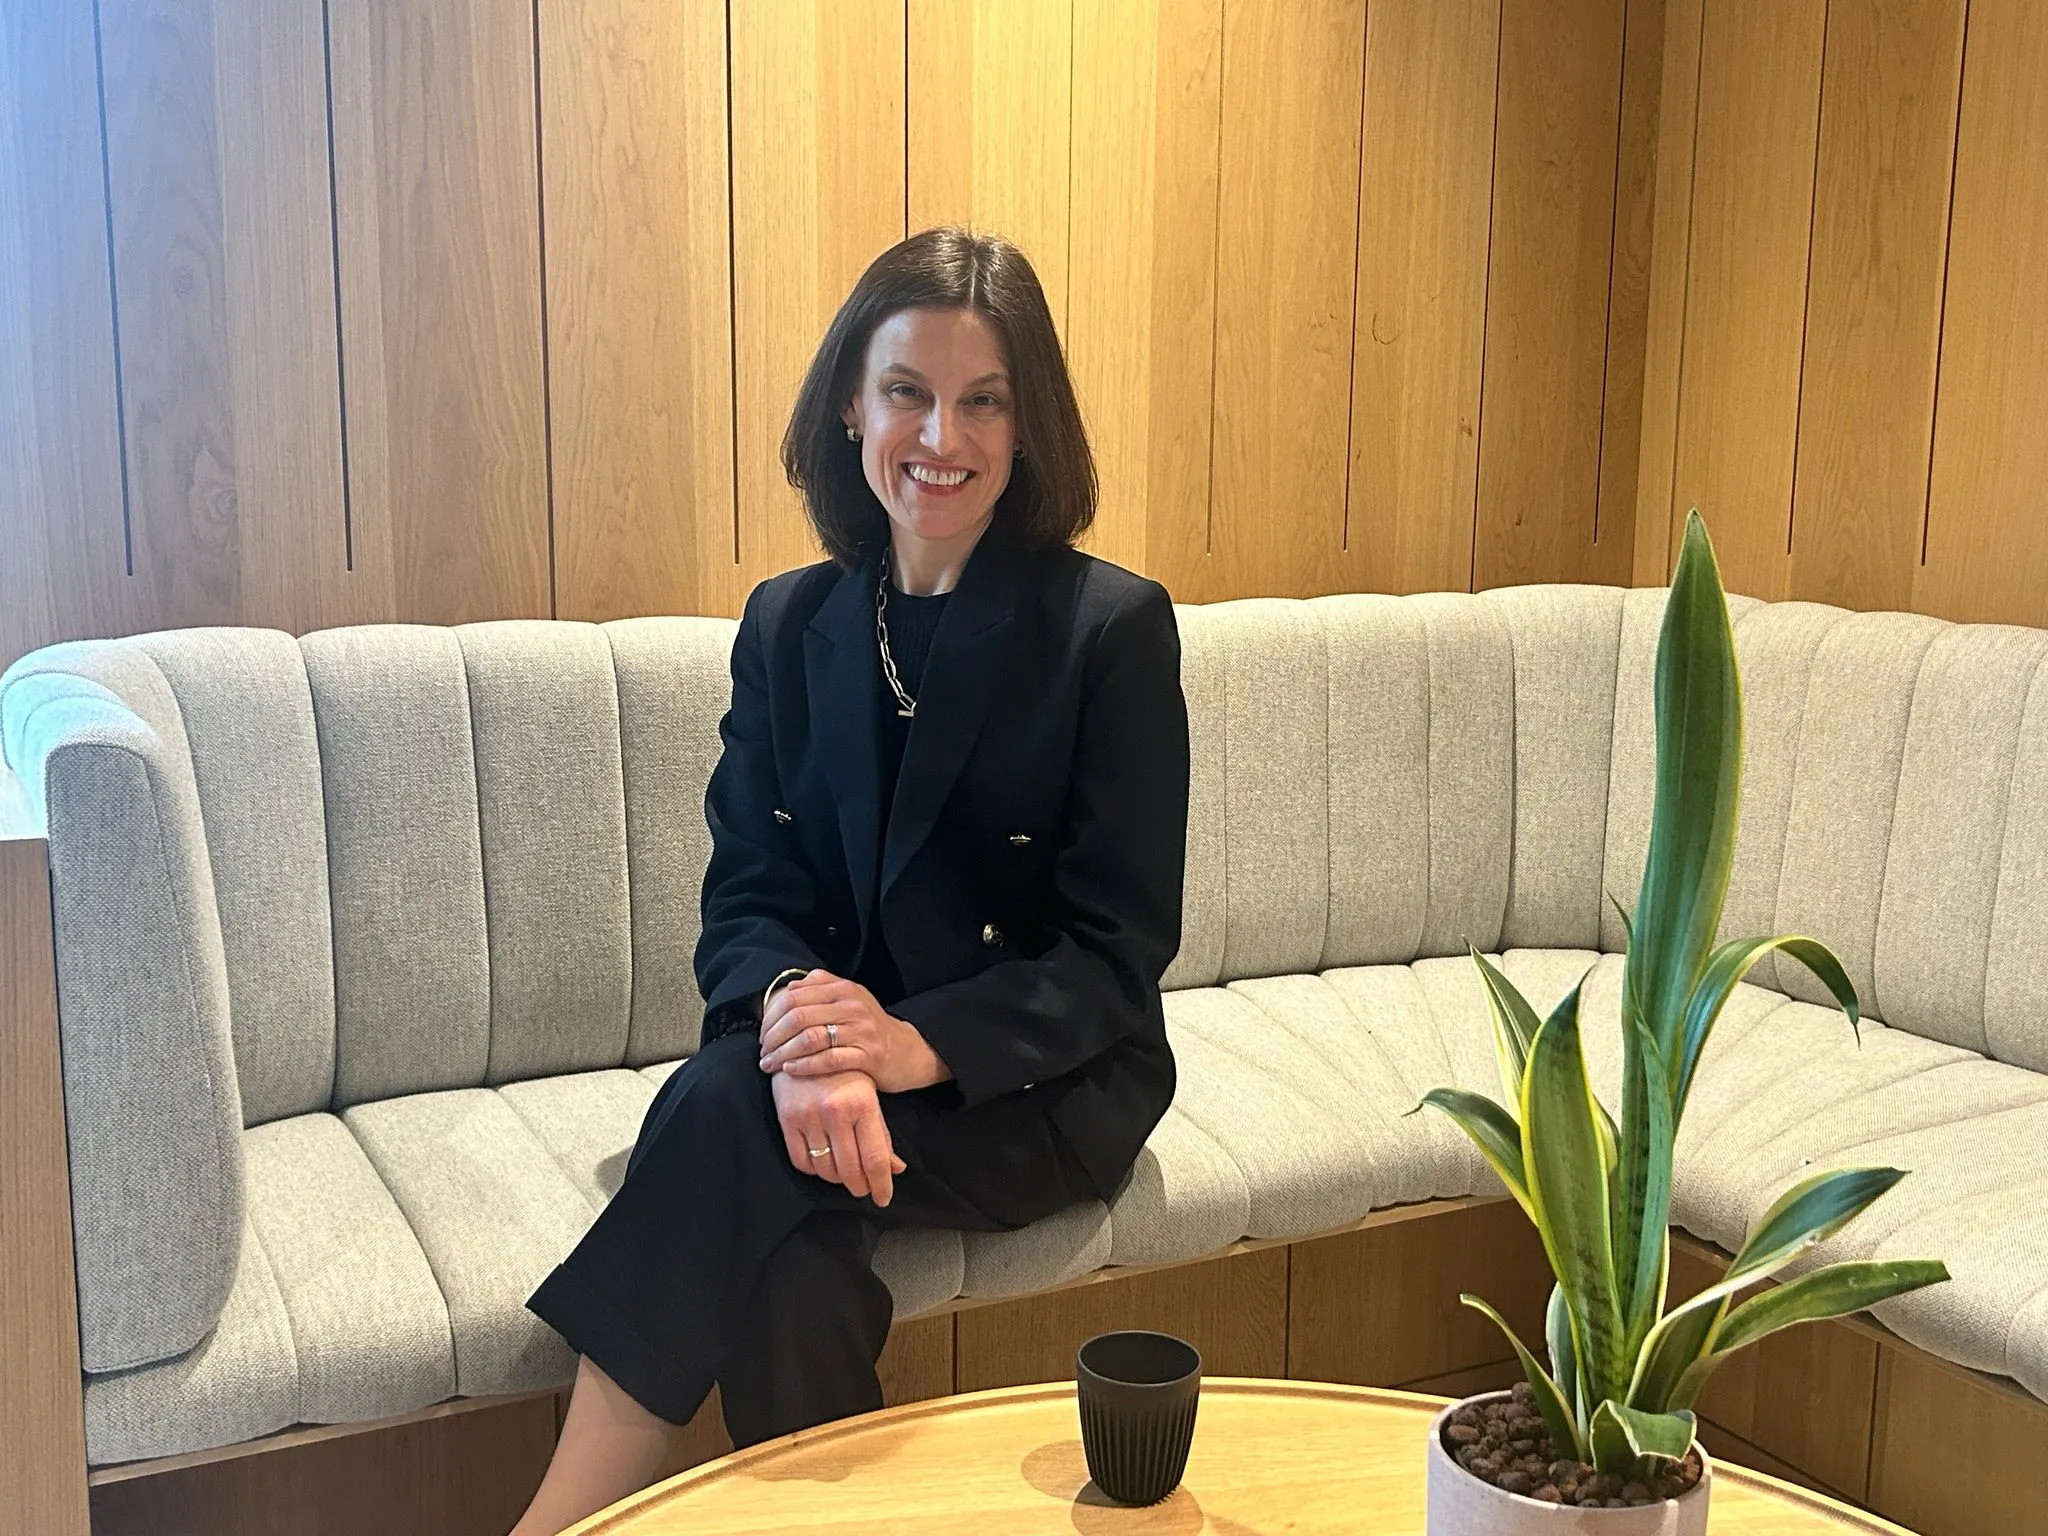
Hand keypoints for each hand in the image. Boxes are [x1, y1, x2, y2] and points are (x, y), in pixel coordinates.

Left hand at [759, 970, 950, 1092]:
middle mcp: (852, 1006)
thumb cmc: (869, 1027)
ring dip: (783, 1053)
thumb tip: (789, 988)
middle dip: (772, 1037)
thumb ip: (821, 987)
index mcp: (843, 989)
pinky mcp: (868, 1056)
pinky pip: (829, 1060)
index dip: (771, 1016)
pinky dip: (804, 1065)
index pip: (794, 997)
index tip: (762, 1034)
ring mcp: (861, 1031)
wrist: (906, 1051)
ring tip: (769, 1065)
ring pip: (810, 1039)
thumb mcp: (849, 999)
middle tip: (762, 1052)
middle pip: (798, 1017)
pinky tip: (790, 1070)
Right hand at [771, 1066, 905, 1205]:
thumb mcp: (870, 1097)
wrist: (806, 1043)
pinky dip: (814, 1170)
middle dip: (860, 1186)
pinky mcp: (787, 1119)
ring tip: (845, 1175)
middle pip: (851, 1170)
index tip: (883, 1199)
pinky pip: (801, 1161)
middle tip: (865, 1189)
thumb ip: (882, 1134)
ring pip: (826, 1169)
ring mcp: (809, 1116)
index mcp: (863, 1104)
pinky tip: (823, 1165)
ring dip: (838, 1180)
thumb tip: (896, 1168)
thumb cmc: (845, 1072)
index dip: (881, 1185)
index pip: (875, 1159)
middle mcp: (836, 1111)